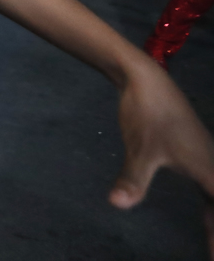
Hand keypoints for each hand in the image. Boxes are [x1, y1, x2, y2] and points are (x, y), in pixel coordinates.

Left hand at [108, 58, 213, 253]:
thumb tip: (118, 204)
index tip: (212, 255)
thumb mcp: (140, 150)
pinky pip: (211, 186)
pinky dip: (212, 205)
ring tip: (212, 242)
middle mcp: (213, 165)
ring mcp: (206, 158)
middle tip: (211, 252)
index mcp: (210, 170)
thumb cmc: (146, 114)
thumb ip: (133, 180)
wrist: (145, 79)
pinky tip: (206, 213)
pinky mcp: (194, 152)